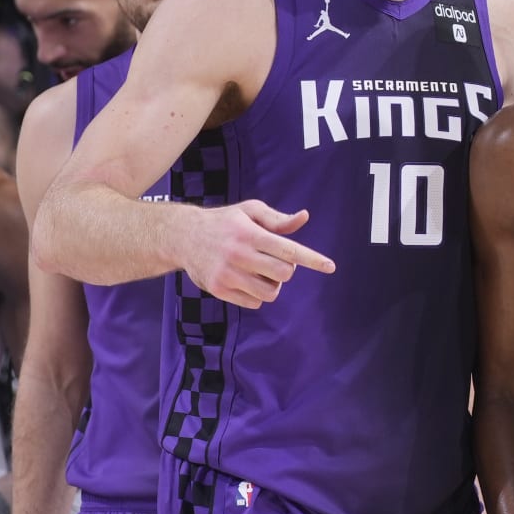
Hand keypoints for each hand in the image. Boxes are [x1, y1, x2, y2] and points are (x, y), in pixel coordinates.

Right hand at [179, 202, 336, 308]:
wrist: (183, 236)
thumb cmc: (224, 222)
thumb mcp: (249, 211)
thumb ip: (277, 219)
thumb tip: (303, 217)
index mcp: (249, 234)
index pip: (289, 249)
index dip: (312, 259)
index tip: (330, 267)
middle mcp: (238, 254)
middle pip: (284, 274)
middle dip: (286, 269)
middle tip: (273, 260)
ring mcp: (227, 274)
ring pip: (270, 292)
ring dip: (272, 284)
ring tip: (259, 271)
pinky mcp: (219, 289)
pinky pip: (254, 302)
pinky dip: (257, 295)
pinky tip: (246, 280)